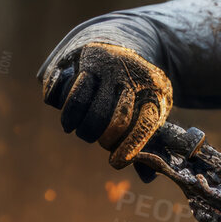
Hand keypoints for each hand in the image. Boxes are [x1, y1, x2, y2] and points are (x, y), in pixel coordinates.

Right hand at [42, 43, 172, 167]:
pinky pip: (67, 90)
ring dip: (80, 126)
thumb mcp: (150, 110)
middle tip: (100, 141)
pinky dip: (65, 110)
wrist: (124, 44)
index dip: (129, 148)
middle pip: (115, 119)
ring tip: (80, 131)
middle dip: (104, 139)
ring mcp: (109, 65)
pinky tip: (69, 120)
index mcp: (155, 92)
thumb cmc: (137, 91)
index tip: (115, 163)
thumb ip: (148, 143)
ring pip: (86, 105)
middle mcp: (132, 76)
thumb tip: (148, 177)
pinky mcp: (87, 58)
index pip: (144, 125)